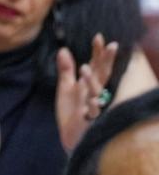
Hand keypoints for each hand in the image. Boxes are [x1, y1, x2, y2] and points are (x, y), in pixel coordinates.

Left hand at [55, 34, 117, 150]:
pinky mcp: (89, 120)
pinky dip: (94, 107)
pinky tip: (93, 101)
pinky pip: (93, 113)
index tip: (98, 37)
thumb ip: (66, 70)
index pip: (95, 65)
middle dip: (106, 61)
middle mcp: (94, 93)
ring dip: (92, 81)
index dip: (97, 52)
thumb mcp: (65, 88)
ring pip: (96, 92)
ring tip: (85, 67)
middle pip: (102, 75)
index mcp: (88, 84)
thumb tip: (63, 49)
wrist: (70, 137)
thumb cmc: (71, 112)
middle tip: (111, 45)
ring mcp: (93, 106)